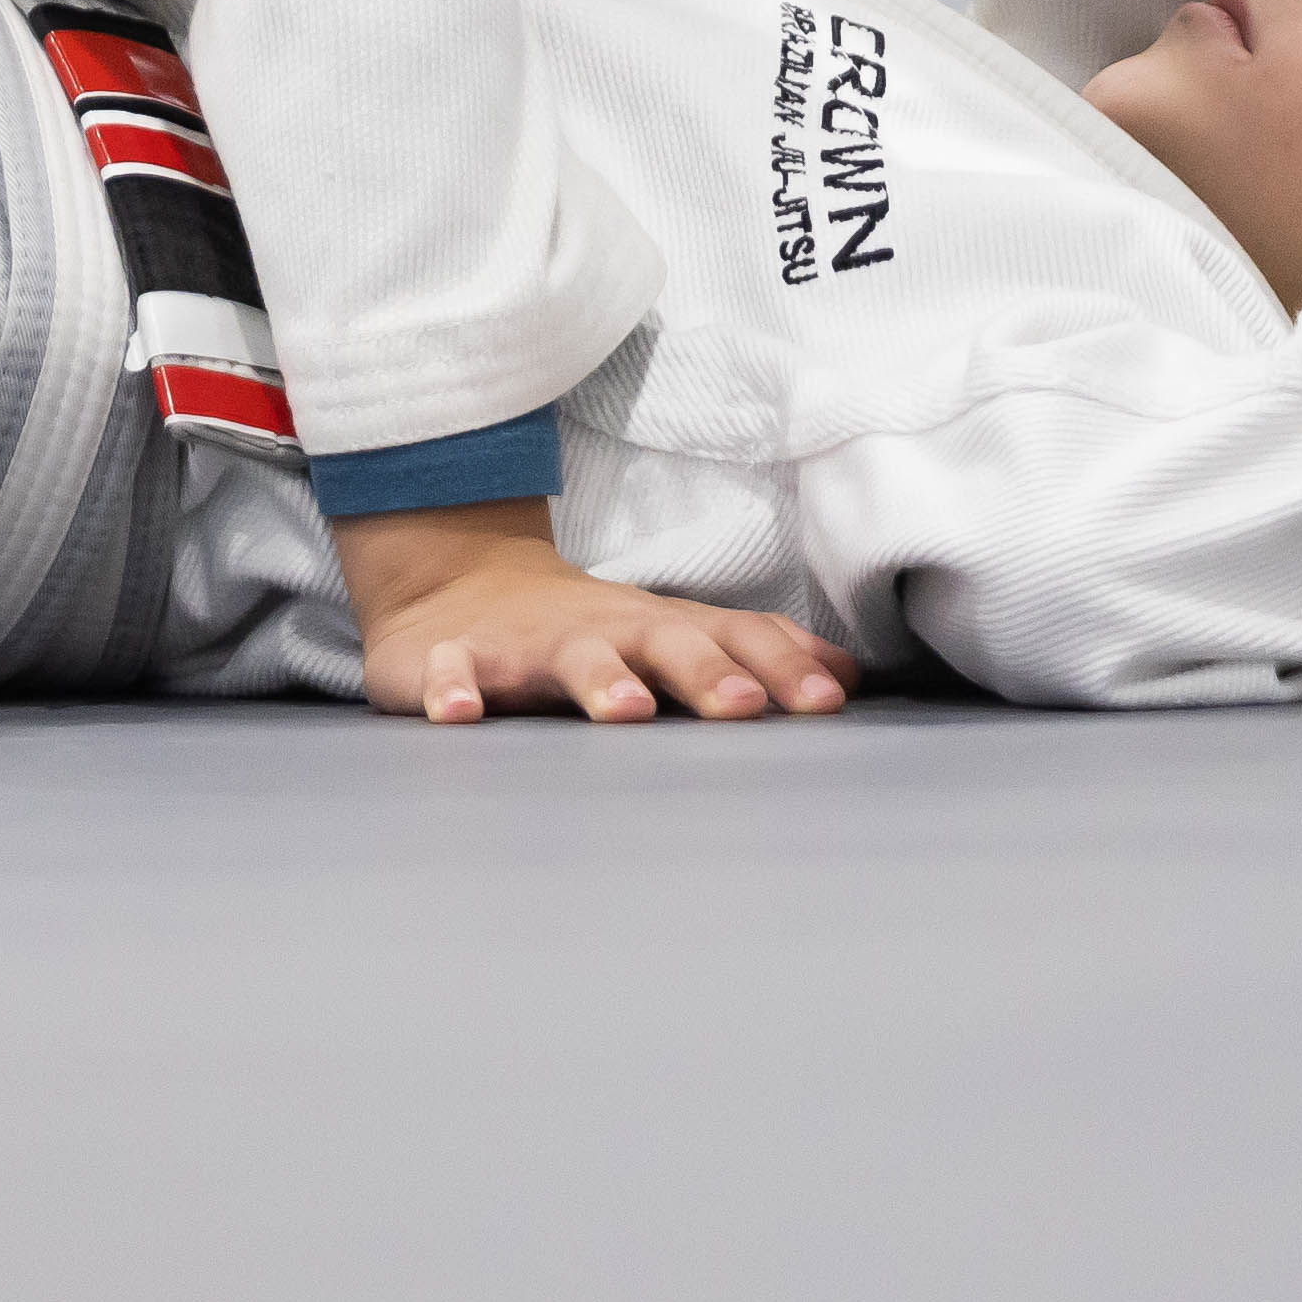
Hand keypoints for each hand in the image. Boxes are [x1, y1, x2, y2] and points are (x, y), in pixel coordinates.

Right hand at [335, 507, 855, 725]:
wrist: (459, 585)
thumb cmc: (592, 628)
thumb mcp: (674, 633)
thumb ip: (755, 654)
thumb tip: (850, 676)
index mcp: (662, 628)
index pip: (736, 637)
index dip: (783, 667)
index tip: (828, 703)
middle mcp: (606, 629)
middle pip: (665, 643)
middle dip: (708, 672)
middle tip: (745, 708)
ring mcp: (530, 643)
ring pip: (571, 656)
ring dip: (602, 680)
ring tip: (626, 713)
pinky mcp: (456, 657)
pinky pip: (452, 670)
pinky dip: (454, 688)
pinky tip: (460, 715)